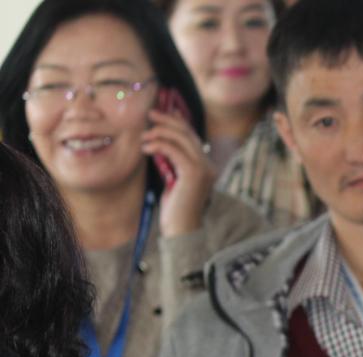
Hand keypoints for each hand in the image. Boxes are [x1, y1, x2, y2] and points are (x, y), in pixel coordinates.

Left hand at [142, 108, 214, 238]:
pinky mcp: (194, 173)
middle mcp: (209, 165)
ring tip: (144, 136)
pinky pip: (174, 150)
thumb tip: (160, 143)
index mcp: (207, 167)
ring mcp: (204, 169)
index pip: (193, 137)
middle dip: (168, 121)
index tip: (163, 112)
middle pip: (188, 133)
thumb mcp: (174, 180)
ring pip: (181, 138)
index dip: (179, 122)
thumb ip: (173, 163)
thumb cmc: (175, 209)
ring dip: (160, 132)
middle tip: (150, 114)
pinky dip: (158, 145)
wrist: (182, 229)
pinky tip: (146, 148)